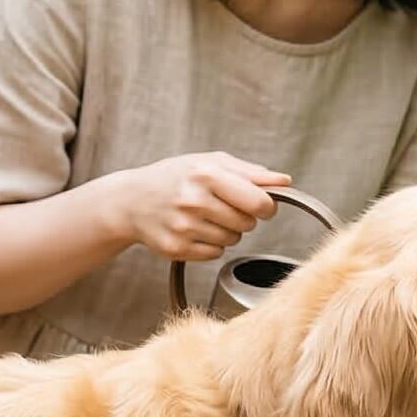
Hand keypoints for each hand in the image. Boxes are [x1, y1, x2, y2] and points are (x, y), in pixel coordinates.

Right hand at [115, 152, 292, 263]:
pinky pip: (215, 253)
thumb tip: (284, 182)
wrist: (131, 201)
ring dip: (226, 230)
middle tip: (222, 206)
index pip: (259, 202)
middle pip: (248, 223)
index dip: (266, 206)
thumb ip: (250, 172)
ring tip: (205, 216)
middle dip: (243, 217)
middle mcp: (194, 200)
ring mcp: (183, 226)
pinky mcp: (176, 248)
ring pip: (233, 240)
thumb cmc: (174, 177)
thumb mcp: (210, 162)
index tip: (260, 204)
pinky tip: (194, 230)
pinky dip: (211, 244)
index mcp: (206, 174)